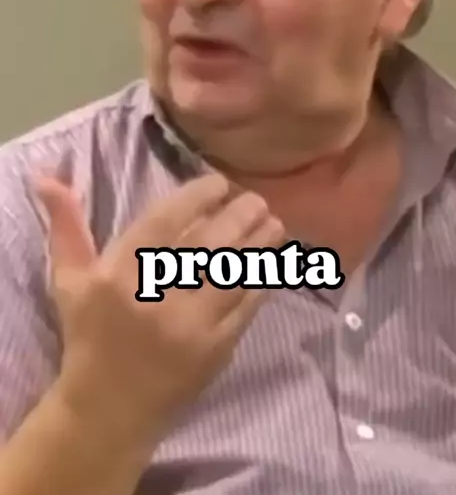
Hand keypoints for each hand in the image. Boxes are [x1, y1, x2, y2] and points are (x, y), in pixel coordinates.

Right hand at [36, 173, 284, 449]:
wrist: (109, 410)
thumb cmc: (90, 336)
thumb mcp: (69, 281)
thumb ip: (67, 227)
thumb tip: (49, 178)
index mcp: (118, 275)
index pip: (165, 221)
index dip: (197, 196)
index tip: (219, 182)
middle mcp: (155, 297)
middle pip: (208, 244)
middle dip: (239, 215)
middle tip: (256, 199)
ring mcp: (189, 326)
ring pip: (234, 273)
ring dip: (259, 244)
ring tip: (274, 223)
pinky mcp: (215, 351)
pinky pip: (246, 307)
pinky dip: (262, 281)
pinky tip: (272, 263)